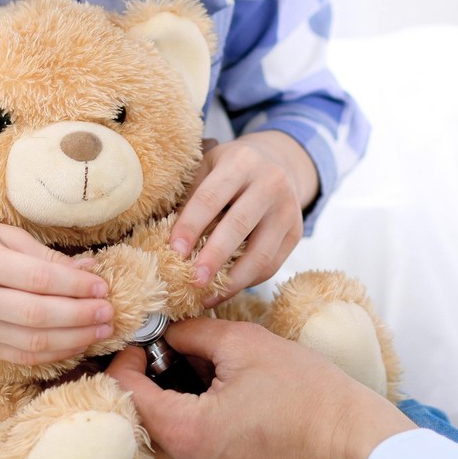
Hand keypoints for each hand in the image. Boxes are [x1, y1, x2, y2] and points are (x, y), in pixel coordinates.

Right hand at [0, 221, 113, 364]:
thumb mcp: (3, 235)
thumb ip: (45, 254)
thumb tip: (91, 269)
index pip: (39, 279)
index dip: (76, 287)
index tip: (102, 287)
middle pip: (38, 315)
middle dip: (81, 316)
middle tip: (109, 312)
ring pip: (33, 342)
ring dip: (74, 338)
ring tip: (101, 329)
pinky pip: (22, 356)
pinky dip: (55, 353)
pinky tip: (77, 343)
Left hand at [107, 317, 413, 458]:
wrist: (348, 436)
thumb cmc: (305, 392)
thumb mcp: (243, 344)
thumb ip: (193, 334)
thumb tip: (166, 332)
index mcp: (185, 431)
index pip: (125, 393)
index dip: (126, 358)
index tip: (143, 339)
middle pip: (132, 422)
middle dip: (137, 383)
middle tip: (157, 354)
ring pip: (150, 441)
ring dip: (155, 405)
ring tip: (181, 373)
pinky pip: (176, 453)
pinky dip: (176, 423)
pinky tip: (202, 396)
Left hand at [169, 131, 317, 304]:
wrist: (280, 162)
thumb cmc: (233, 168)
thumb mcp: (210, 166)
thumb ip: (191, 195)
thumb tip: (161, 237)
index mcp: (241, 162)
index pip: (211, 197)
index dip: (190, 225)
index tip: (173, 251)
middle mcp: (271, 182)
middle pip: (239, 225)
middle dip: (214, 257)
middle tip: (193, 281)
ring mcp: (288, 210)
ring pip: (261, 253)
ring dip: (232, 280)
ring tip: (207, 296)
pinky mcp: (296, 233)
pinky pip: (272, 265)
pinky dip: (247, 281)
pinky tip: (225, 290)